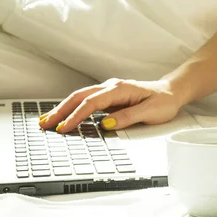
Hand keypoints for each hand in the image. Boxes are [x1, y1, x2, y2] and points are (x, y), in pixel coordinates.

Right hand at [38, 78, 183, 132]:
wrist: (172, 92)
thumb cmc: (164, 102)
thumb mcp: (150, 113)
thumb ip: (128, 118)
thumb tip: (106, 124)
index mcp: (119, 89)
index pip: (91, 103)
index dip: (76, 116)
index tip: (65, 128)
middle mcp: (111, 87)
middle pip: (79, 97)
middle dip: (60, 111)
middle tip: (44, 124)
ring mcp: (108, 91)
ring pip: (80, 97)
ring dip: (63, 109)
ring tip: (47, 121)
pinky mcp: (109, 97)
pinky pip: (86, 101)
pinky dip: (72, 108)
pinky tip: (64, 116)